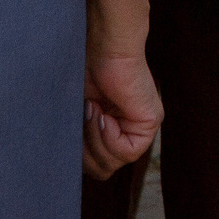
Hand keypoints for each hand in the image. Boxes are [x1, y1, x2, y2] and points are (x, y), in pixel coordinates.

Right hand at [83, 49, 161, 179]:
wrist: (102, 48)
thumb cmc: (85, 74)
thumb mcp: (75, 118)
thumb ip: (77, 142)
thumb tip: (67, 168)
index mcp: (110, 132)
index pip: (94, 167)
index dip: (78, 155)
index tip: (75, 125)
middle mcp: (127, 133)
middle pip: (102, 170)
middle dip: (84, 150)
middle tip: (83, 119)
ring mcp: (141, 129)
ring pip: (112, 164)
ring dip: (95, 140)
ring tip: (94, 110)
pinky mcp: (151, 122)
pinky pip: (127, 152)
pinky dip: (108, 136)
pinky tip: (104, 114)